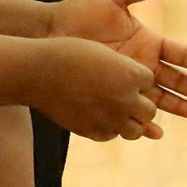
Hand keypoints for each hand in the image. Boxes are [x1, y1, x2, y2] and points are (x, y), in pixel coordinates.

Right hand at [30, 36, 160, 140]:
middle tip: (120, 93)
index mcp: (131, 75)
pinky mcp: (96, 132)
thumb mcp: (101, 53)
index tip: (122, 73)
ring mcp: (112, 120)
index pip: (149, 82)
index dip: (137, 77)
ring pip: (137, 129)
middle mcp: (127, 99)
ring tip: (113, 109)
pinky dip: (109, 127)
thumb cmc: (67, 53)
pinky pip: (113, 134)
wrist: (37, 71)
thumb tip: (138, 81)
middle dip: (138, 102)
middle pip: (149, 109)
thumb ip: (123, 68)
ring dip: (129, 120)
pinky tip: (95, 115)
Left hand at [47, 0, 186, 125]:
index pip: (181, 54)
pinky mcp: (114, 91)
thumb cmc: (78, 11)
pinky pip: (134, 110)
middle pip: (178, 79)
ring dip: (181, 107)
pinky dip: (147, 121)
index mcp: (147, 40)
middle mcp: (142, 62)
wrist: (49, 31)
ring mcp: (129, 79)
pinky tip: (158, 131)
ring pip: (161, 97)